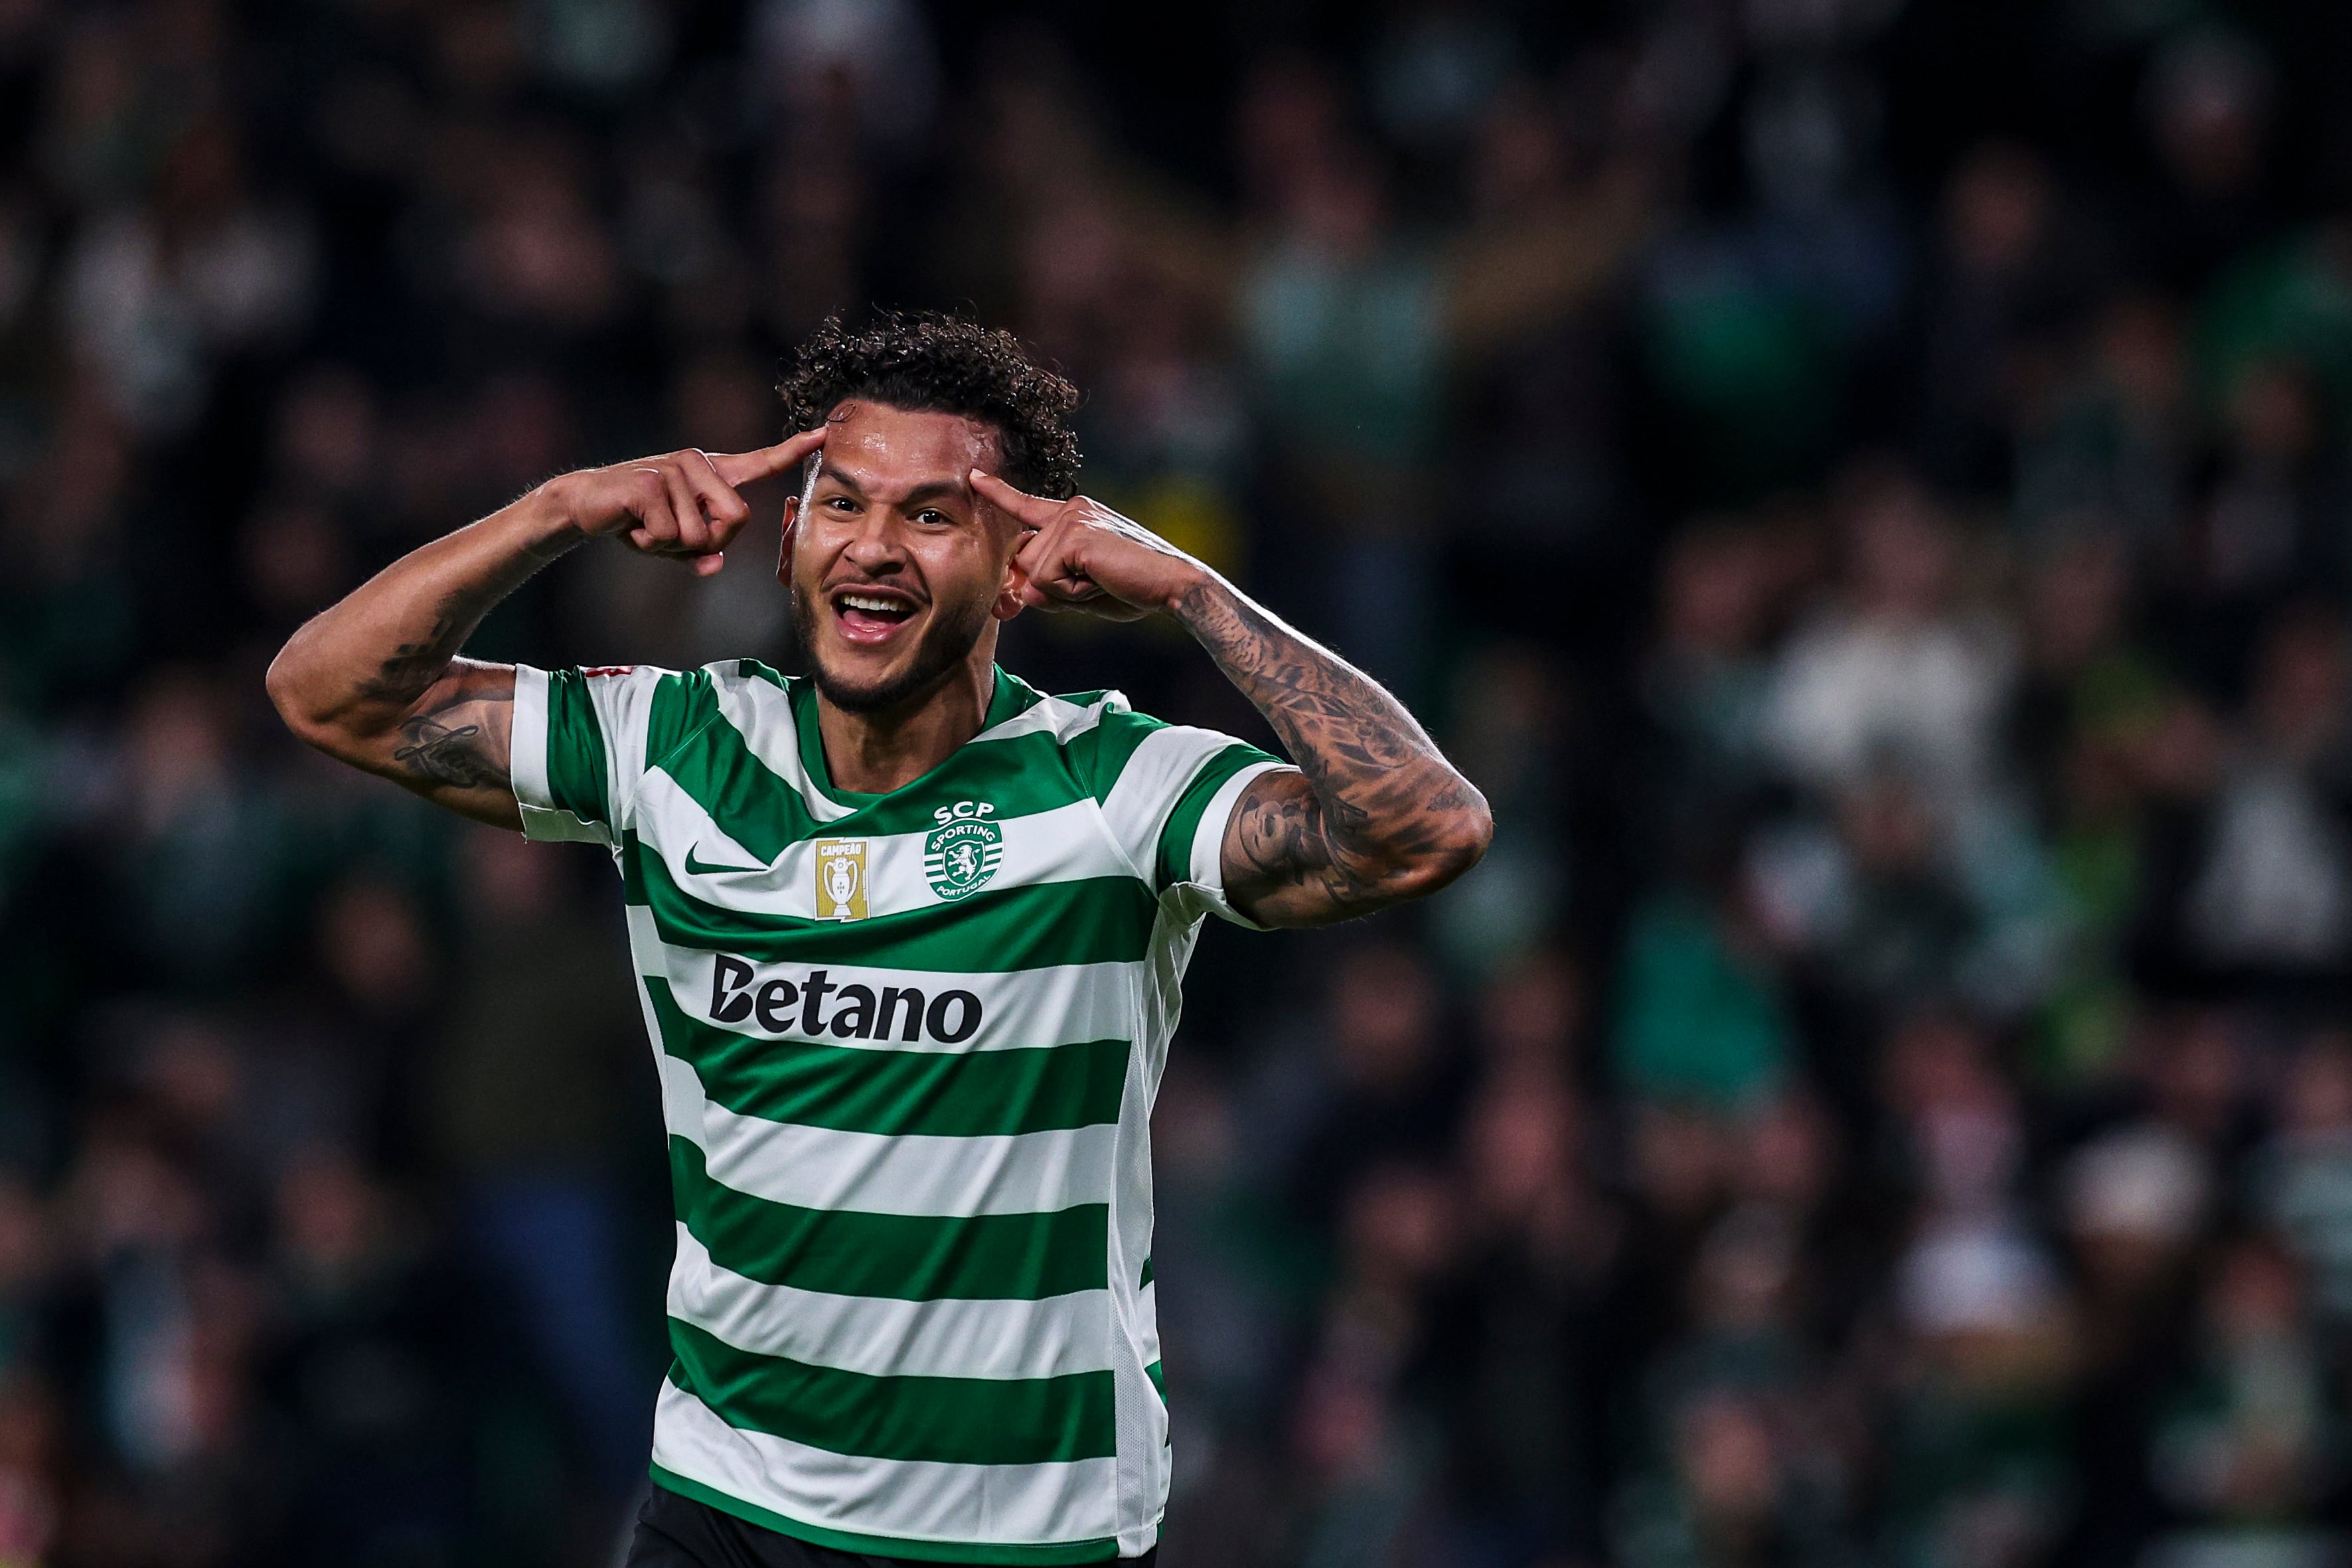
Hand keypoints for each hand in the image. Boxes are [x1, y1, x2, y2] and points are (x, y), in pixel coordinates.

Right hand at [541, 428, 826, 577]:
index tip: (823, 434)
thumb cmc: (637, 521)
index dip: (793, 450)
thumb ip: (700, 553)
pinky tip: (631, 525)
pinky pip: (669, 534)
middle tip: (673, 537)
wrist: (586, 506)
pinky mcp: (650, 483)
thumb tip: (714, 565)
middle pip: (737, 520)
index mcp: (712, 474)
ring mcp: (674, 469)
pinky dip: (649, 542)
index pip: (760, 462)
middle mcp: (698, 463)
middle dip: (709, 542)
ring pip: (699, 534)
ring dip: (671, 545)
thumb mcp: (675, 543)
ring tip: (646, 526)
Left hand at [970, 471, 1207, 619]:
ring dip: (1064, 591)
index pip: (1028, 506)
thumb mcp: (1084, 591)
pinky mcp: (1074, 535)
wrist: (1174, 584)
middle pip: (1025, 560)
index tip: (975, 478)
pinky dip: (1071, 593)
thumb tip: (1023, 590)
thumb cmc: (1136, 588)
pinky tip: (1100, 581)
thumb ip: (1051, 589)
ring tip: (1102, 580)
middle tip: (1095, 585)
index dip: (999, 494)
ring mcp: (1072, 519)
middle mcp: (1071, 510)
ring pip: (1033, 572)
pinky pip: (1046, 579)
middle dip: (1050, 586)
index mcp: (1076, 516)